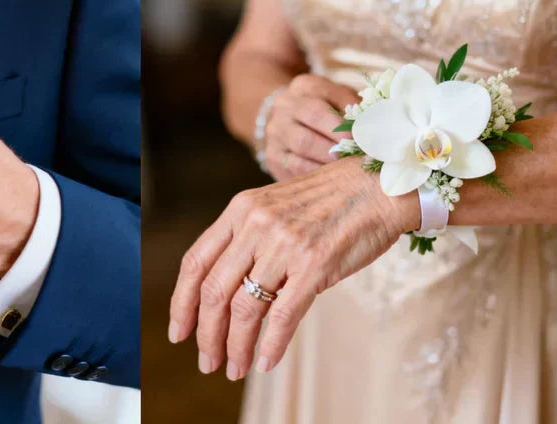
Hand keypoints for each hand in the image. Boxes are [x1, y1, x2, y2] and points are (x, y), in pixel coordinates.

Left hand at [167, 157, 418, 379]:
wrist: (378, 187)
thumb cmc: (329, 201)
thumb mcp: (274, 206)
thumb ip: (247, 238)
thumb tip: (226, 289)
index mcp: (240, 210)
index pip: (195, 262)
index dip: (181, 302)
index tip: (178, 332)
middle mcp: (255, 225)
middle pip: (214, 290)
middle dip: (207, 334)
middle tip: (208, 362)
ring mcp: (284, 245)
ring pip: (244, 307)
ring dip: (236, 346)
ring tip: (236, 368)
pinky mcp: (314, 265)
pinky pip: (282, 315)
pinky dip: (270, 344)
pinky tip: (265, 362)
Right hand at [262, 74, 359, 179]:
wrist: (287, 120)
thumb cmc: (324, 110)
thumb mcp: (339, 99)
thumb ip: (355, 109)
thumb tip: (374, 128)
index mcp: (305, 86)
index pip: (328, 98)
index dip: (346, 119)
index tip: (364, 135)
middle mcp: (285, 106)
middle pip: (313, 118)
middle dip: (338, 139)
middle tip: (358, 154)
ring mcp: (275, 132)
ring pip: (302, 144)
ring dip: (329, 157)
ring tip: (349, 167)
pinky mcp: (273, 156)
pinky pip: (295, 167)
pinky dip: (317, 173)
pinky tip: (334, 177)